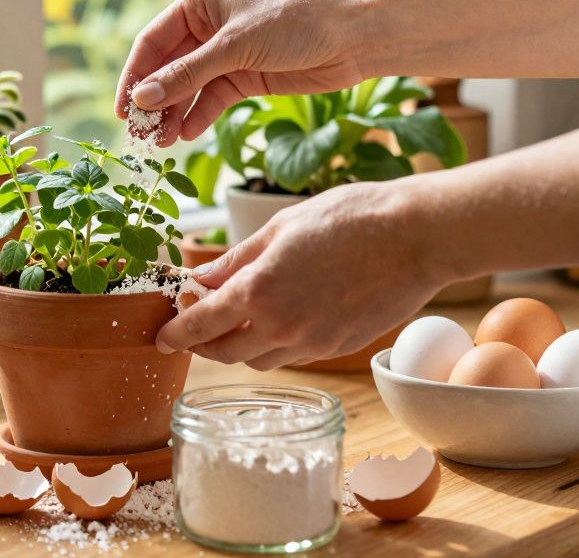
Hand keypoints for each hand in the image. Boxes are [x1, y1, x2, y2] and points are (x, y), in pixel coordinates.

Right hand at [114, 0, 367, 146]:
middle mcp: (208, 28)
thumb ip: (188, 75)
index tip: (122, 109)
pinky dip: (199, 117)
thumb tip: (142, 99)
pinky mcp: (245, 78)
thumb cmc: (296, 23)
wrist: (354, 38)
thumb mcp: (235, 47)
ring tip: (163, 143)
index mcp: (200, 3)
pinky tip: (188, 135)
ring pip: (188, 89)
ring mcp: (226, 55)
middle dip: (154, 101)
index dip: (135, 76)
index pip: (152, 42)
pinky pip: (212, 101)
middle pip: (167, 69)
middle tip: (141, 134)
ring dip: (174, 114)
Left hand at [157, 180, 454, 369]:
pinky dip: (274, 345)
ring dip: (238, 346)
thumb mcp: (278, 228)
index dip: (175, 333)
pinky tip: (279, 319)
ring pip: (257, 361)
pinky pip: (292, 356)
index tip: (162, 334)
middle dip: (202, 343)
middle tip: (195, 322)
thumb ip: (235, 261)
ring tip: (237, 318)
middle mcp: (281, 326)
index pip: (200, 325)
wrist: (415, 235)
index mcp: (259, 291)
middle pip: (223, 353)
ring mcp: (312, 342)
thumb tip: (200, 279)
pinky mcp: (337, 347)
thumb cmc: (348, 217)